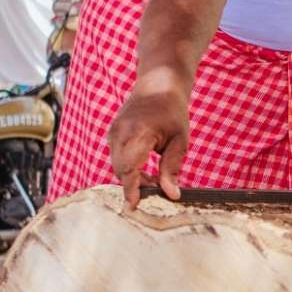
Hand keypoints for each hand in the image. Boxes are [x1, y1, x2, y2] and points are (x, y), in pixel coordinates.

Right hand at [107, 76, 190, 206]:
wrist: (158, 84)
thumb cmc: (173, 112)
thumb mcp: (180, 141)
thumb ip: (172, 168)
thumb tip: (172, 195)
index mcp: (138, 132)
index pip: (129, 168)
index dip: (131, 189)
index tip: (134, 206)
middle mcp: (120, 132)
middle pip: (121, 170)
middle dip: (136, 185)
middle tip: (158, 190)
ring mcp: (113, 132)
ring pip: (117, 166)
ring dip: (133, 178)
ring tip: (156, 179)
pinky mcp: (112, 134)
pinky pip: (117, 158)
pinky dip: (129, 168)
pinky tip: (147, 170)